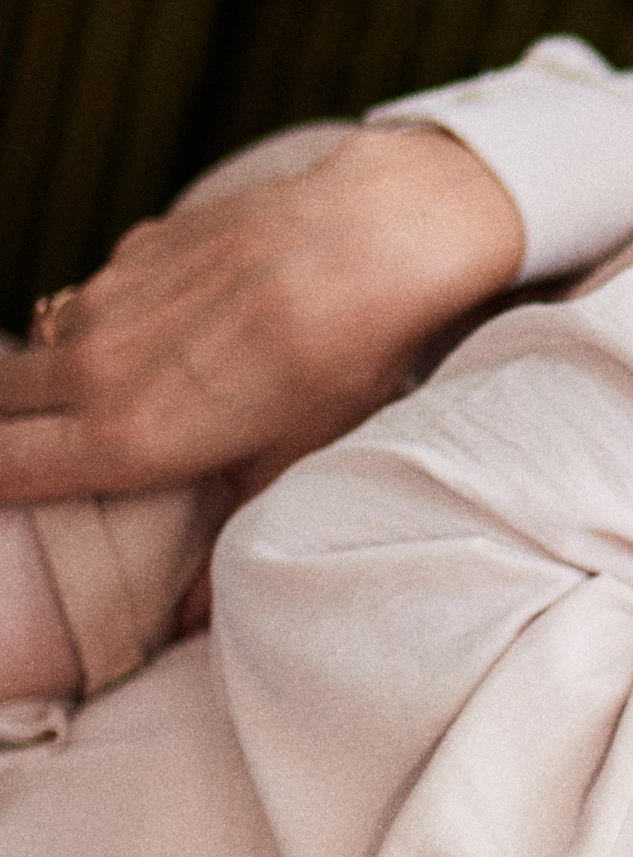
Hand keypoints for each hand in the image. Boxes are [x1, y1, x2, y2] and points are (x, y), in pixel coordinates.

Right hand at [0, 125, 525, 500]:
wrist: (371, 239)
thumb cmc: (342, 361)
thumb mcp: (292, 462)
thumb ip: (224, 535)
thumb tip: (188, 617)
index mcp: (123, 438)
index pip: (3, 471)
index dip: (0, 484)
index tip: (17, 493)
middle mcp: (92, 366)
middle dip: (11, 425)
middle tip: (52, 443)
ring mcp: (104, 299)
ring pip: (45, 345)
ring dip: (63, 370)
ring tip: (126, 386)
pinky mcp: (132, 249)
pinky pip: (97, 296)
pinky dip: (114, 317)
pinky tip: (184, 320)